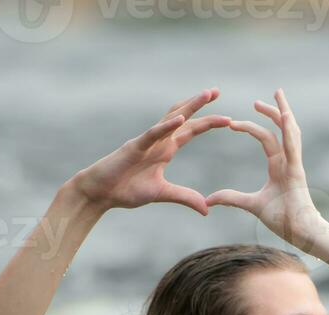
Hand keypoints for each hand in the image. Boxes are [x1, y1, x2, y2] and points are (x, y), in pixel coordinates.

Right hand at [72, 89, 230, 216]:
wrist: (100, 192)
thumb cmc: (127, 190)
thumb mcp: (162, 194)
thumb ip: (185, 197)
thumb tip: (207, 209)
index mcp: (165, 149)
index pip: (190, 131)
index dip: (207, 123)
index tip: (228, 118)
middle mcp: (158, 140)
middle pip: (183, 117)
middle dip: (200, 104)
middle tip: (217, 90)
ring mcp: (146, 141)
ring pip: (171, 118)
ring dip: (189, 106)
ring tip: (206, 95)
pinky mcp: (134, 147)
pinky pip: (153, 134)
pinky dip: (166, 126)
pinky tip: (181, 119)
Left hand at [206, 89, 328, 252]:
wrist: (301, 233)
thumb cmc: (284, 220)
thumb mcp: (252, 205)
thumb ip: (232, 198)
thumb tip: (210, 199)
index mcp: (279, 166)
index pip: (266, 139)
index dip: (252, 127)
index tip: (233, 123)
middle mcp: (288, 161)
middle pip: (282, 129)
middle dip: (273, 111)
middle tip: (261, 98)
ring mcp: (295, 164)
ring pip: (290, 131)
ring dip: (283, 112)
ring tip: (277, 94)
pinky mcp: (297, 171)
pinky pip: (293, 146)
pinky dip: (289, 130)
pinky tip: (284, 115)